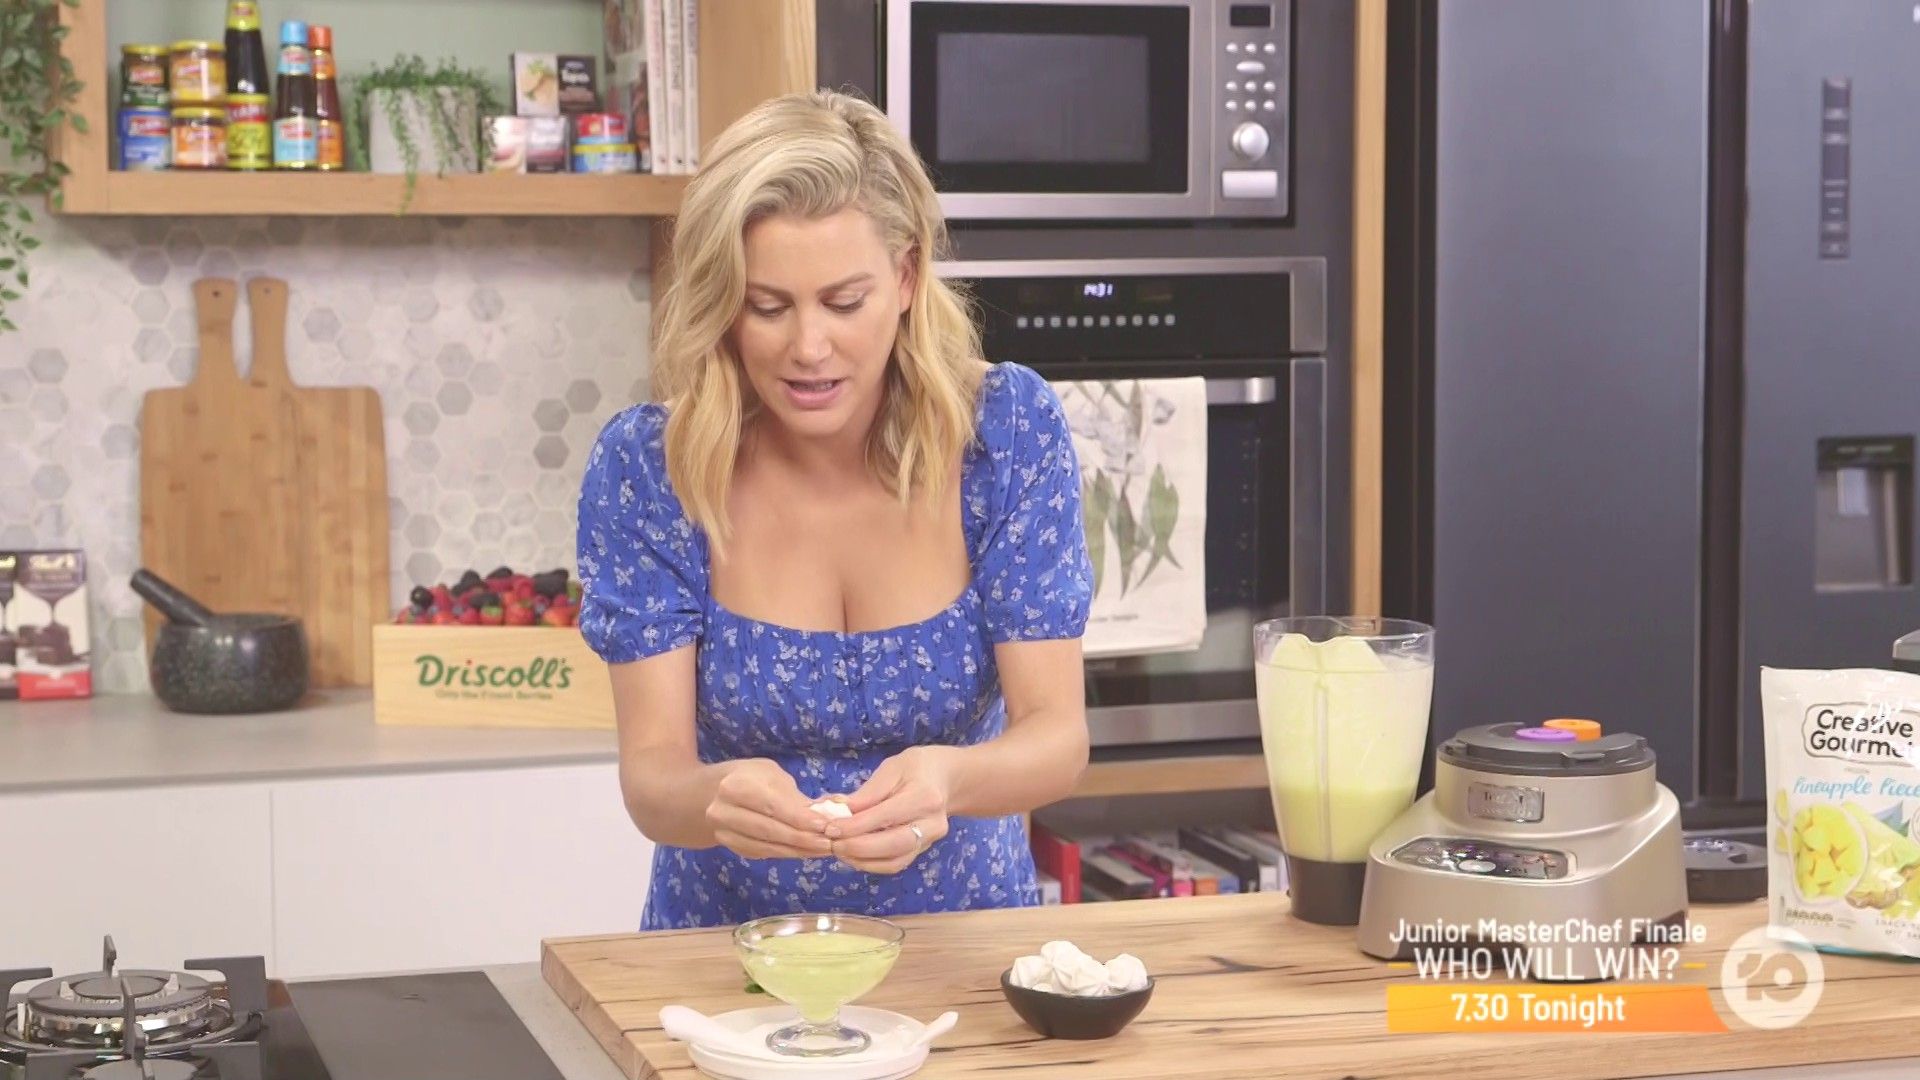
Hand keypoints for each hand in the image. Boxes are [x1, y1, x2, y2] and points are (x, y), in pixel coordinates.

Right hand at [706, 758, 833, 859]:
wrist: (710, 794)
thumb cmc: (749, 778)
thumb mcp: (771, 775)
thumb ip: (793, 796)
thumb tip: (823, 816)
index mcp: (734, 786)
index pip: (772, 806)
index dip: (799, 818)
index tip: (825, 825)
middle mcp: (723, 811)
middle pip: (769, 830)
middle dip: (802, 838)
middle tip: (829, 842)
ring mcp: (724, 833)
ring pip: (767, 846)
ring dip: (798, 850)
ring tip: (823, 849)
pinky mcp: (731, 847)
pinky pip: (763, 853)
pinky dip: (787, 853)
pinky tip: (806, 852)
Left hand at [828, 746, 955, 873]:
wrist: (947, 780)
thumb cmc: (917, 768)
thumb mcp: (892, 768)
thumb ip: (867, 793)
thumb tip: (836, 809)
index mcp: (924, 797)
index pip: (885, 816)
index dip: (855, 825)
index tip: (830, 827)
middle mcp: (932, 824)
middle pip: (893, 845)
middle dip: (857, 847)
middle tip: (831, 843)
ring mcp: (930, 841)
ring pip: (894, 862)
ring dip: (861, 860)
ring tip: (838, 850)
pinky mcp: (922, 851)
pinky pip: (895, 864)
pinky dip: (871, 864)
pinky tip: (852, 855)